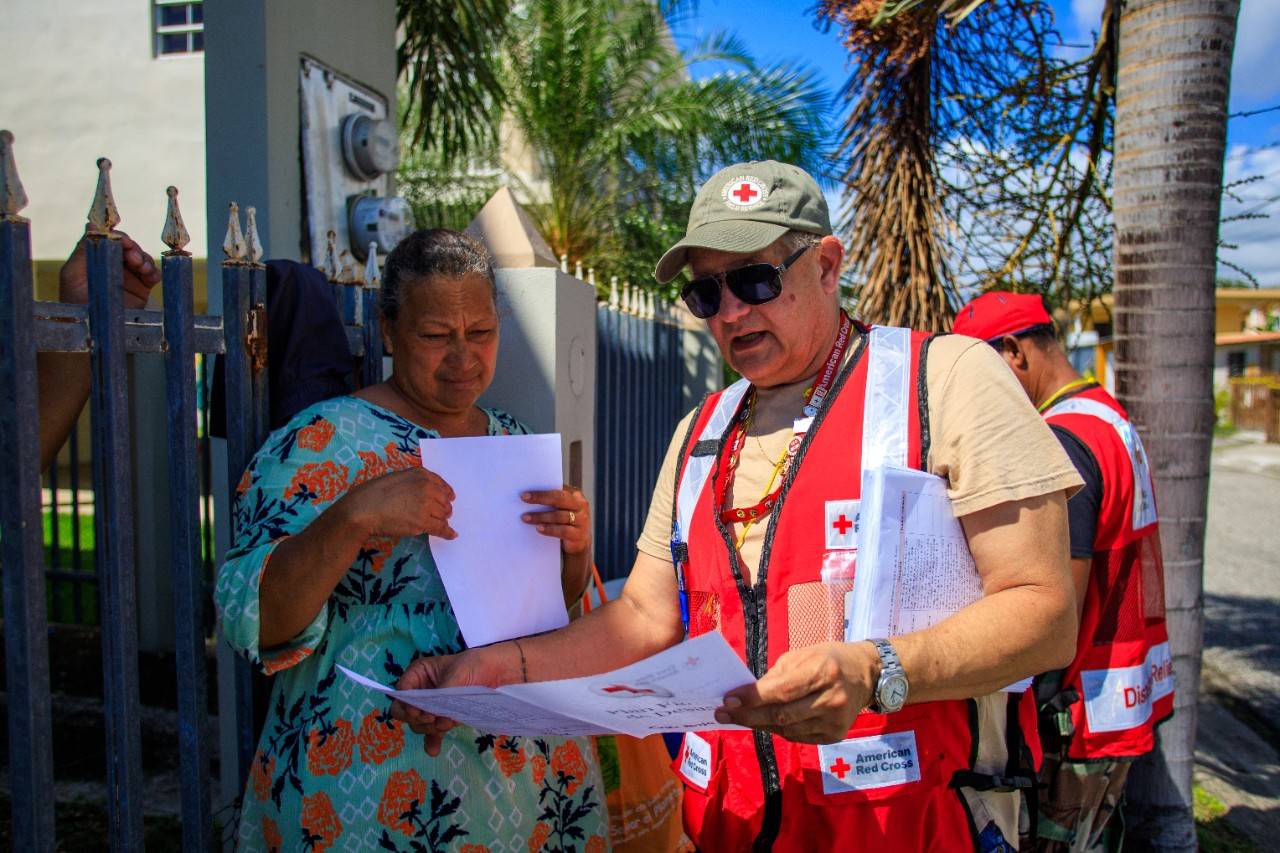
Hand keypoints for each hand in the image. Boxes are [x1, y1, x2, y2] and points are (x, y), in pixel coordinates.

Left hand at [58, 230, 160, 307]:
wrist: (94, 333)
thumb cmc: (76, 305)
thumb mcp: (72, 275)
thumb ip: (83, 250)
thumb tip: (92, 225)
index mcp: (94, 258)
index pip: (107, 238)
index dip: (117, 237)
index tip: (122, 241)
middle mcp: (111, 264)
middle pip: (126, 246)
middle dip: (132, 248)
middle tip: (134, 259)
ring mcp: (127, 276)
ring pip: (141, 257)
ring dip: (144, 258)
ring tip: (142, 268)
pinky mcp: (141, 288)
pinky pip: (152, 274)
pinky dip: (154, 271)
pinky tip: (151, 275)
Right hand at [342, 467, 456, 539]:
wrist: (364, 509)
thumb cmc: (373, 493)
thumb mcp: (396, 478)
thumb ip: (412, 482)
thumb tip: (424, 493)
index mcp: (420, 474)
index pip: (441, 484)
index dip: (447, 492)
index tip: (451, 498)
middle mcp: (426, 487)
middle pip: (444, 501)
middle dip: (444, 508)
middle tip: (442, 514)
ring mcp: (426, 505)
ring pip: (443, 515)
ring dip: (442, 519)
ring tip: (441, 523)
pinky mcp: (423, 522)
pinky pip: (441, 528)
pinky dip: (447, 533)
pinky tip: (452, 535)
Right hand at [391, 643, 520, 755]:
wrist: (496, 672)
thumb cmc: (474, 665)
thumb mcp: (457, 673)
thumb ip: (442, 695)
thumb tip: (436, 718)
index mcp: (418, 673)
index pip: (402, 692)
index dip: (407, 704)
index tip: (421, 713)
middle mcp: (420, 690)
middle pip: (405, 712)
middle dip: (418, 719)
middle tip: (433, 719)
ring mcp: (430, 706)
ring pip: (418, 724)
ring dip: (429, 728)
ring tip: (446, 724)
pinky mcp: (441, 718)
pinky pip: (431, 733)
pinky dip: (431, 741)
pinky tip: (434, 749)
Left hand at [521, 485, 590, 556]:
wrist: (580, 543)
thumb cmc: (565, 522)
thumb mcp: (561, 509)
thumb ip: (551, 501)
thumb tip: (527, 496)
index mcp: (575, 494)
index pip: (557, 489)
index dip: (541, 490)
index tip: (524, 493)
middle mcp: (580, 505)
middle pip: (560, 498)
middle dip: (540, 498)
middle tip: (523, 499)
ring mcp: (582, 520)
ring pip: (559, 516)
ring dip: (540, 516)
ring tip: (525, 518)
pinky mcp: (579, 535)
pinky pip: (563, 530)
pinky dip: (549, 529)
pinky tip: (538, 528)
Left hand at [714, 641, 878, 743]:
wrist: (867, 674)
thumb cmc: (829, 659)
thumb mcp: (803, 656)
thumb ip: (776, 676)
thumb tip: (747, 696)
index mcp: (822, 672)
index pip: (781, 690)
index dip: (752, 698)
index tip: (728, 700)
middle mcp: (831, 699)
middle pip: (781, 715)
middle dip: (748, 716)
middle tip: (723, 714)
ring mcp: (835, 721)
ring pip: (787, 730)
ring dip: (761, 724)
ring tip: (744, 716)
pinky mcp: (835, 736)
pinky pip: (798, 737)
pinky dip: (780, 729)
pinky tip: (769, 721)